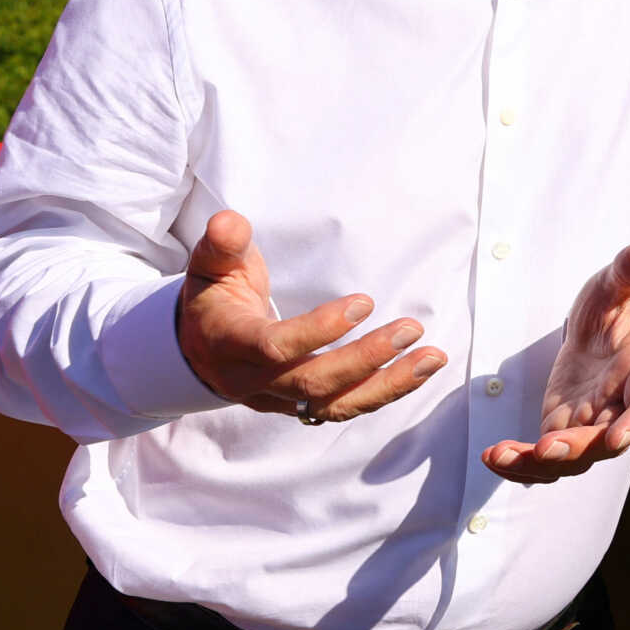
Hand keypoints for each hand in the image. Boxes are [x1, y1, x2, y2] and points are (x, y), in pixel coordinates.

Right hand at [178, 210, 446, 421]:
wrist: (197, 349)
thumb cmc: (215, 298)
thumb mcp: (211, 266)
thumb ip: (223, 244)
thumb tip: (228, 221)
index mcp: (231, 342)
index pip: (275, 346)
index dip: (319, 330)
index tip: (363, 303)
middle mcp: (254, 380)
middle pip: (313, 382)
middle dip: (366, 359)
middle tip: (411, 328)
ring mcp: (278, 399)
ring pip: (335, 406)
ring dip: (388, 385)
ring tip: (433, 358)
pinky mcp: (300, 407)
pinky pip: (345, 408)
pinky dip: (385, 392)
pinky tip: (420, 371)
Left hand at [484, 243, 629, 483]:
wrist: (600, 326)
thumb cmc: (616, 304)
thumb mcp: (618, 285)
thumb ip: (629, 273)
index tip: (618, 438)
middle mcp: (619, 408)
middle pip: (604, 442)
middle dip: (576, 449)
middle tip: (545, 449)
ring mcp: (590, 424)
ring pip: (571, 459)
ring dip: (537, 464)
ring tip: (499, 455)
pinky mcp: (562, 429)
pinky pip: (543, 456)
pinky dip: (518, 462)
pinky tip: (491, 456)